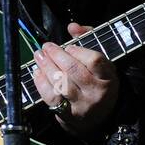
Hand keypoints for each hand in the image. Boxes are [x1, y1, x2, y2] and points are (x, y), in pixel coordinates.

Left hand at [30, 23, 119, 139]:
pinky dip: (41, 83)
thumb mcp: (101, 61)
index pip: (94, 61)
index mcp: (108, 77)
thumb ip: (88, 39)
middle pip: (74, 71)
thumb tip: (72, 26)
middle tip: (47, 47)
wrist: (100, 117)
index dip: (78, 51)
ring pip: (61, 84)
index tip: (68, 47)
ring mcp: (82, 105)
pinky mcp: (68, 114)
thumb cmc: (98, 82)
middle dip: (56, 55)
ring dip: (46, 67)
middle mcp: (96, 92)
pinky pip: (52, 97)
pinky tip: (37, 73)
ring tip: (39, 56)